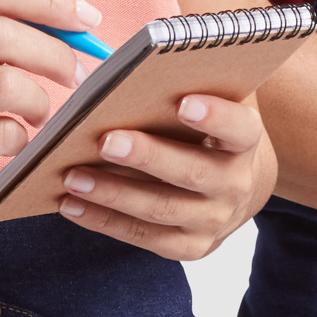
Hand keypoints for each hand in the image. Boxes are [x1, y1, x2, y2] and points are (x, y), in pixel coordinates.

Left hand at [58, 93, 271, 261]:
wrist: (229, 185)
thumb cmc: (204, 130)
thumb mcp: (209, 102)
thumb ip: (187, 83)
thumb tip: (136, 70)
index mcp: (245, 140)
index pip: (238, 127)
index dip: (215, 116)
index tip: (183, 103)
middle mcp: (235, 184)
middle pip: (192, 173)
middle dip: (147, 156)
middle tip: (106, 141)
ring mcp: (214, 220)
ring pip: (161, 209)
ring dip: (112, 194)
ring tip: (72, 176)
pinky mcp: (190, 246)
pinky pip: (143, 237)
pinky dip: (103, 221)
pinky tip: (71, 204)